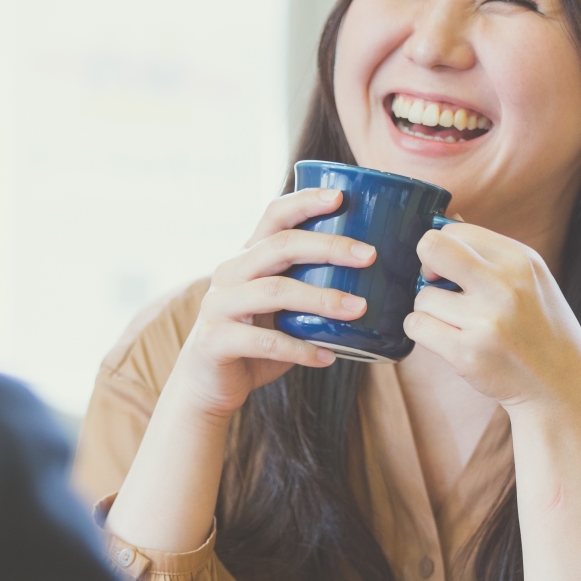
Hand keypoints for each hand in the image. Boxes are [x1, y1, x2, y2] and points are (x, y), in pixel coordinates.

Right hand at [164, 188, 376, 419]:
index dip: (305, 202)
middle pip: (280, 246)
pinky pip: (265, 342)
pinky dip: (301, 349)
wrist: (208, 383)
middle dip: (328, 247)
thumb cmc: (256, 340)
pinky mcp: (216, 340)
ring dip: (321, 299)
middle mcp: (230, 272)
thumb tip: (372, 279)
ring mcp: (219, 305)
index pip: (274, 215)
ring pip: (275, 291)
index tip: (340, 197)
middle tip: (368, 255)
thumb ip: (307, 286)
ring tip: (358, 308)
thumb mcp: (279, 306)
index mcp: (247, 257)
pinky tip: (327, 357)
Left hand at [404, 221, 580, 416]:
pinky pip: (416, 326)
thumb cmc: (538, 327)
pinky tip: (446, 339)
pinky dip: (423, 331)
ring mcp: (486, 321)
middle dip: (423, 265)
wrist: (559, 385)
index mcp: (520, 260)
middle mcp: (504, 285)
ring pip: (422, 297)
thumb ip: (488, 252)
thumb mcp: (530, 279)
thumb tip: (443, 221)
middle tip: (435, 285)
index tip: (449, 269)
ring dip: (430, 310)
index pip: (455, 230)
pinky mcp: (467, 353)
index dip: (443, 249)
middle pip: (431, 248)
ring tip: (457, 324)